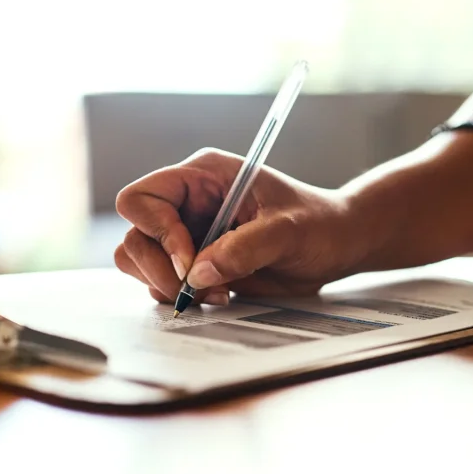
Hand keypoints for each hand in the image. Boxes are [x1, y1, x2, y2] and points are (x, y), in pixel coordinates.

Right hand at [113, 148, 362, 304]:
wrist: (337, 245)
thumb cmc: (319, 224)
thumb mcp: (289, 231)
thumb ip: (244, 248)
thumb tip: (198, 274)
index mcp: (203, 176)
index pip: (142, 198)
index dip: (157, 232)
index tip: (190, 261)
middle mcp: (187, 203)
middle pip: (135, 235)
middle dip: (158, 269)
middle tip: (195, 289)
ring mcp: (188, 234)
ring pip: (139, 262)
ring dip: (167, 286)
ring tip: (214, 293)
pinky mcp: (195, 263)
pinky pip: (161, 283)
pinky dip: (181, 297)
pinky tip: (220, 296)